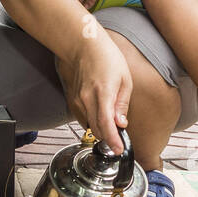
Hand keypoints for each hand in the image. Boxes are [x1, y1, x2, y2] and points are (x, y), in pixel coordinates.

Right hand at [57, 32, 132, 149]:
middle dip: (109, 138)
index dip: (113, 141)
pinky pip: (83, 118)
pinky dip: (93, 122)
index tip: (118, 149)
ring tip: (111, 123)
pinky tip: (100, 114)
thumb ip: (122, 104)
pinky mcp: (72, 101)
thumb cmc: (107, 59)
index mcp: (103, 93)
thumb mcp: (125, 80)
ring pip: (89, 125)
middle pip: (97, 130)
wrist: (84, 46)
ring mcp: (77, 101)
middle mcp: (87, 99)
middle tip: (119, 140)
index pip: (106, 125)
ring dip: (101, 130)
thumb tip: (121, 123)